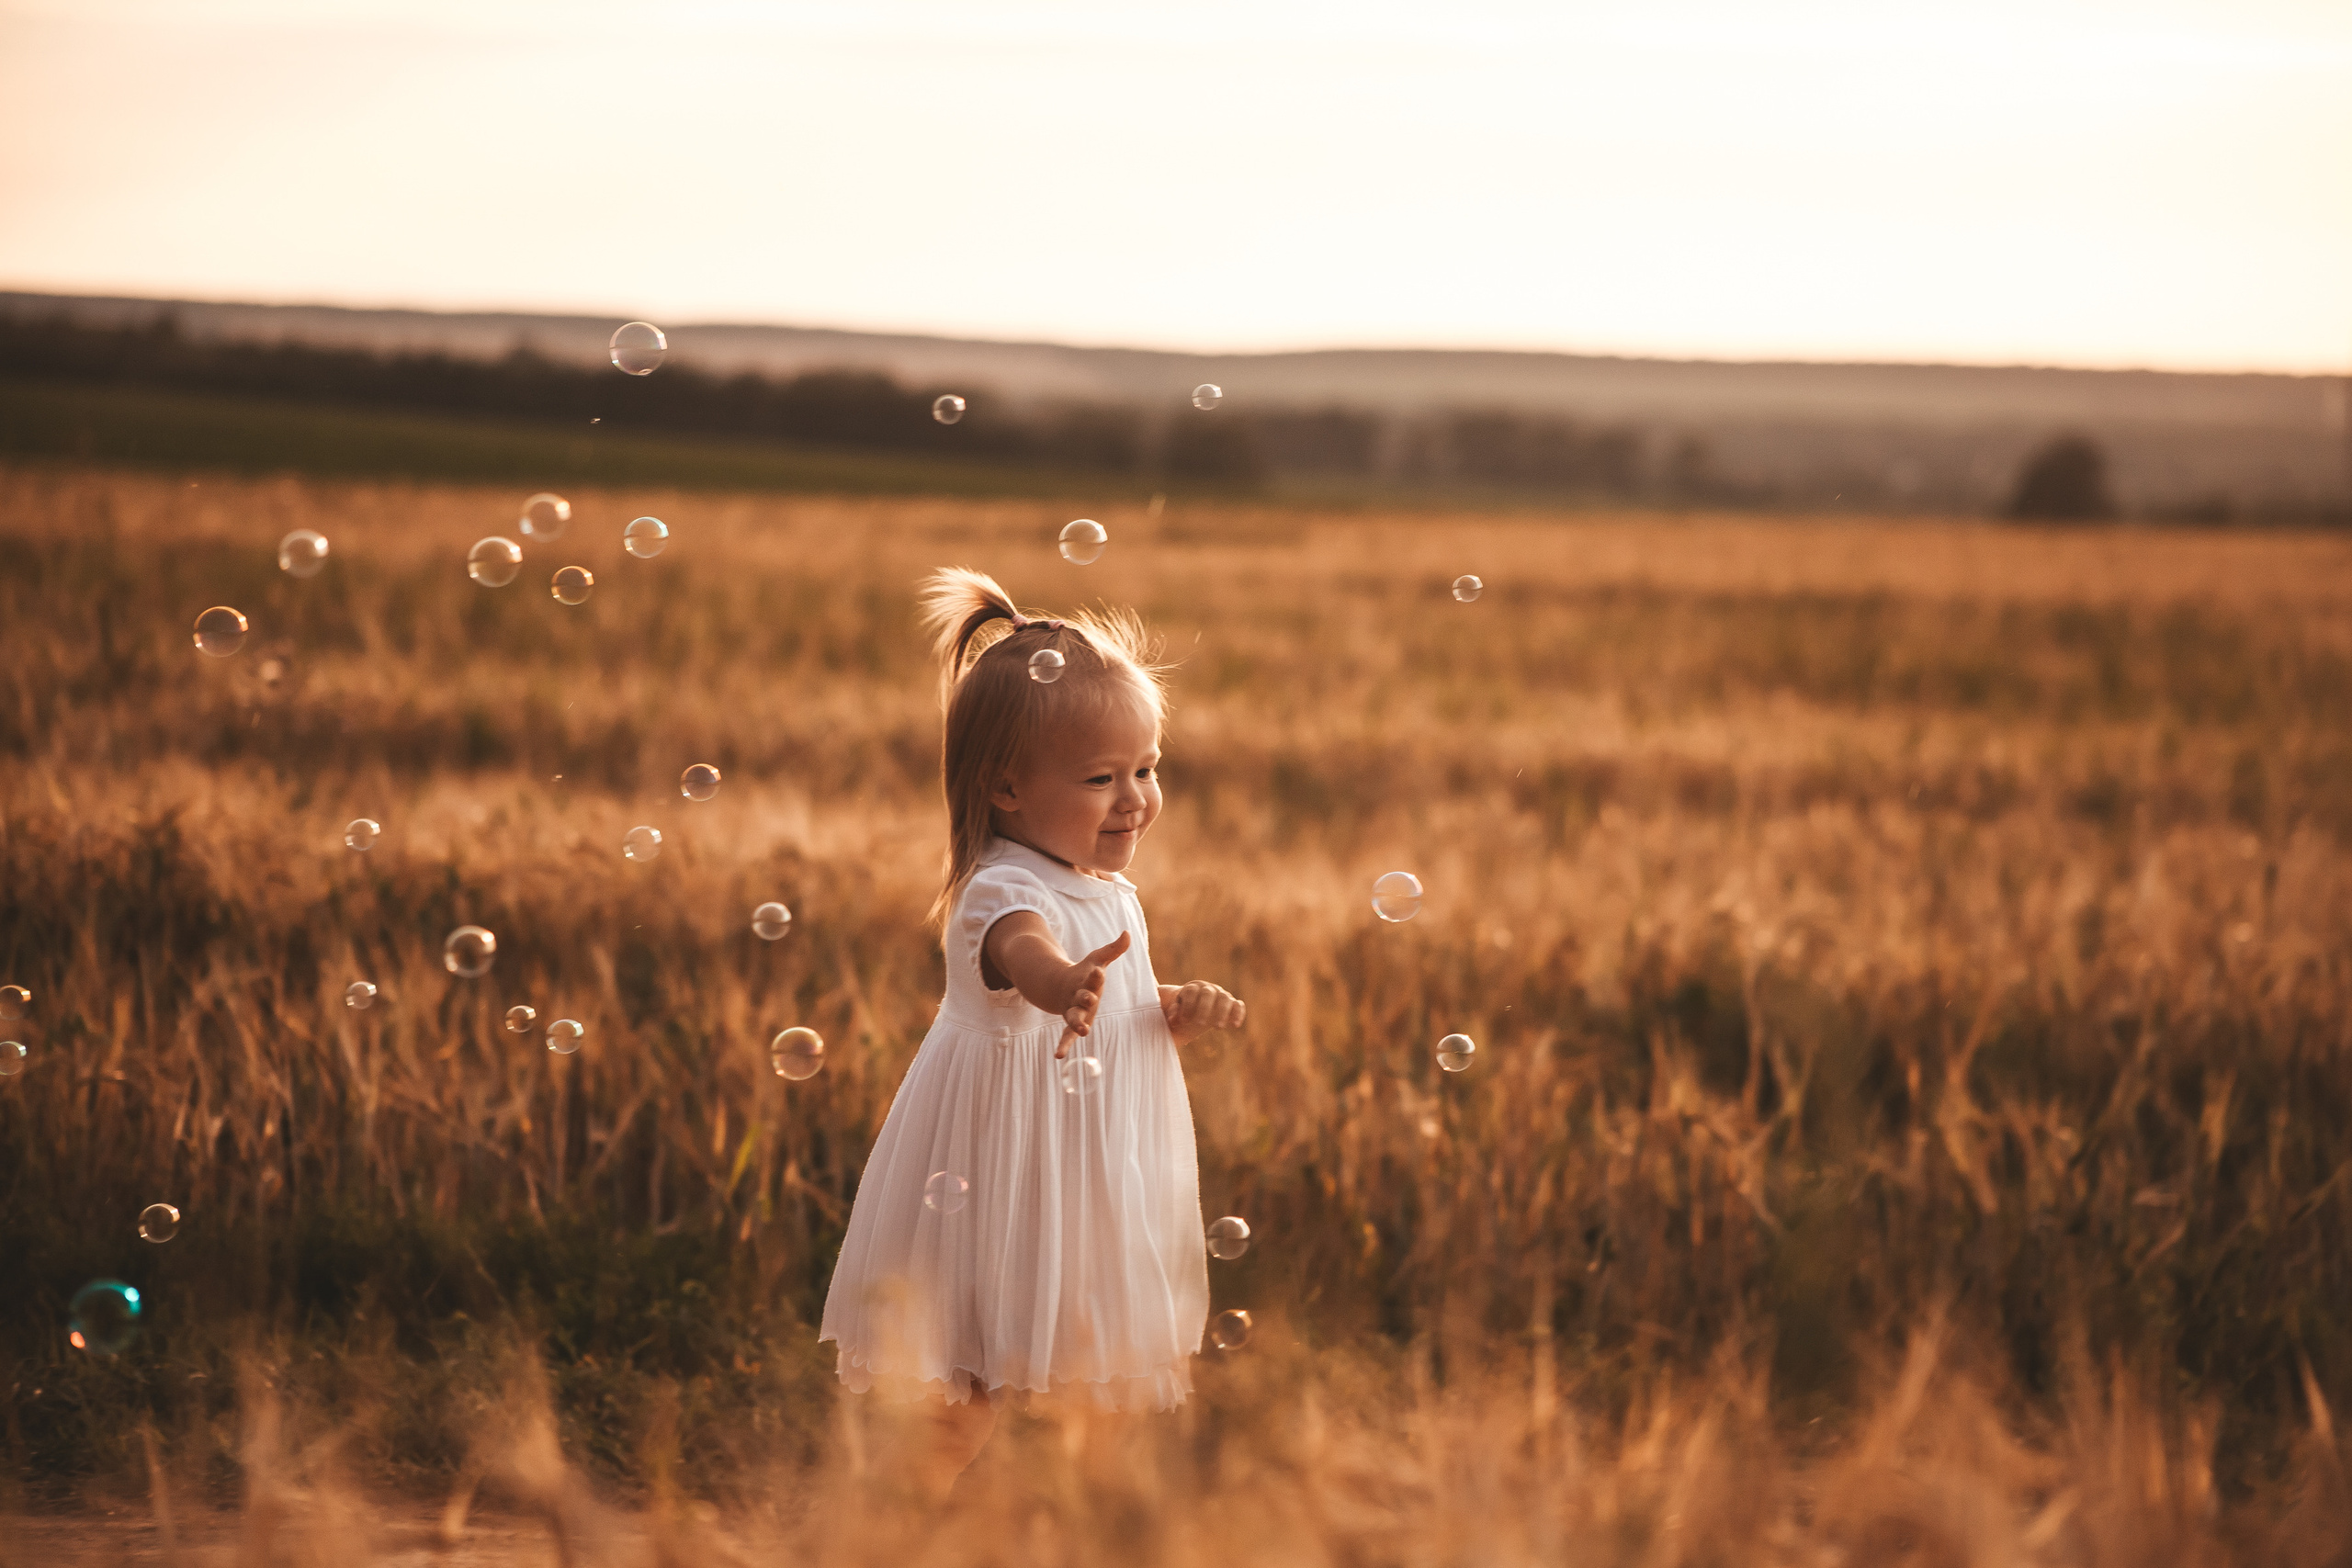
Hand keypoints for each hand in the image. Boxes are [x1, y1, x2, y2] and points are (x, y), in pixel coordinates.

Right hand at [1055, 932, 1130, 1059]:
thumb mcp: (1098, 959)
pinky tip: (1058, 1056)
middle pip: (1082, 998)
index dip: (1095, 975)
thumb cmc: (1085, 972)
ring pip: (1074, 1018)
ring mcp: (1074, 1010)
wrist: (1059, 985)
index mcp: (1086, 980)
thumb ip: (1114, 949)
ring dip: (1077, 1024)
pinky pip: (1066, 1036)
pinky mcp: (1072, 1023)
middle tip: (1090, 999)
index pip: (1092, 977)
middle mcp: (1079, 995)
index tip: (1098, 971)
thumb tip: (1127, 933)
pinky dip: (1063, 1045)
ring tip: (1083, 1031)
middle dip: (1085, 998)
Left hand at [1158, 981, 1245, 1045]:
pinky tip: (1235, 1025)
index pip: (1190, 991)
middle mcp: (1207, 989)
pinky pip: (1238, 1006)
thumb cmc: (1175, 1011)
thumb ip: (1168, 1010)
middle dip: (1203, 1008)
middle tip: (1199, 1024)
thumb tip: (1173, 1017)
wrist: (1188, 1015)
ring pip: (1225, 998)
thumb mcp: (1166, 1009)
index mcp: (1191, 988)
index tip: (1182, 1020)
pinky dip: (1238, 1013)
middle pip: (1208, 993)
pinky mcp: (1229, 1006)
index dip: (1186, 1005)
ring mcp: (1220, 996)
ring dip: (1222, 1012)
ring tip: (1217, 1028)